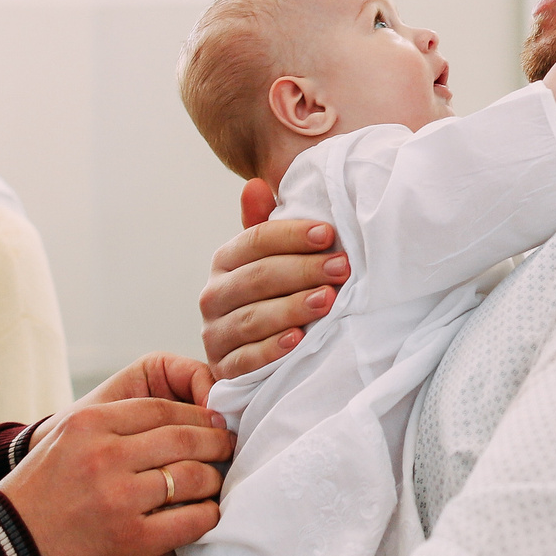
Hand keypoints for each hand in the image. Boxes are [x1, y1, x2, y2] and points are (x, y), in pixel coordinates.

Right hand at [0, 356, 232, 555]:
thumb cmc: (35, 501)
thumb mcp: (62, 445)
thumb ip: (108, 430)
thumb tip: (169, 424)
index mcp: (87, 425)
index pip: (162, 409)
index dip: (196, 416)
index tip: (212, 424)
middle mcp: (105, 455)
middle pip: (185, 438)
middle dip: (215, 443)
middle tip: (227, 450)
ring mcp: (120, 498)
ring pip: (194, 477)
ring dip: (214, 481)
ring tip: (215, 485)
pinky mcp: (132, 540)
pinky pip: (192, 520)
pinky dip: (207, 516)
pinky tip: (206, 516)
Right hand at [198, 183, 348, 380]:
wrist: (261, 355)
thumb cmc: (278, 296)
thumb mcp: (275, 260)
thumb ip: (268, 225)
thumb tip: (256, 185)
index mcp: (225, 261)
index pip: (255, 240)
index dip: (292, 235)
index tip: (329, 233)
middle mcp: (213, 295)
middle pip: (257, 277)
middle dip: (302, 270)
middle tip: (342, 268)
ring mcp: (215, 334)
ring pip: (252, 318)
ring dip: (292, 308)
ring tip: (328, 300)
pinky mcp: (225, 371)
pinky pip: (246, 360)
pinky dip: (271, 350)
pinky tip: (297, 341)